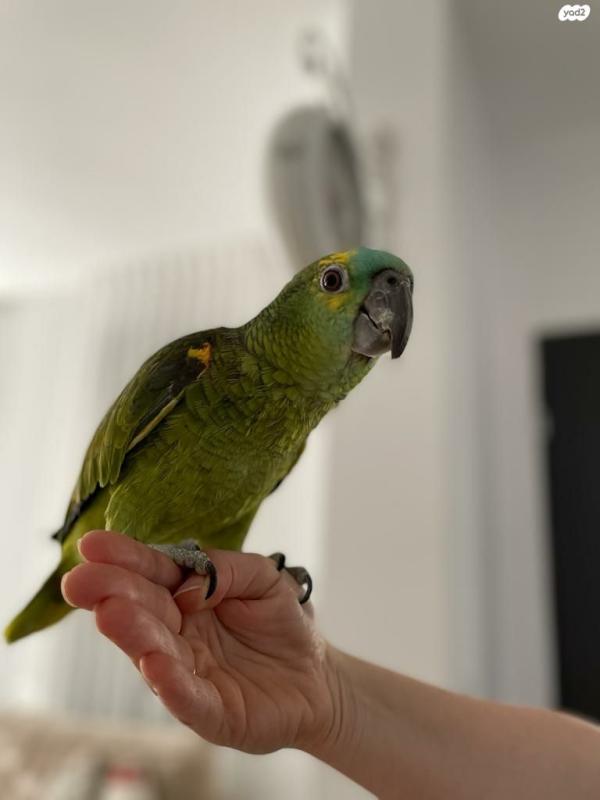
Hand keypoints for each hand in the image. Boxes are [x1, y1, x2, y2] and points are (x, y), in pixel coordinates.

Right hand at [61, 531, 336, 753]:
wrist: (320, 675)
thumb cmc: (283, 622)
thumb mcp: (264, 576)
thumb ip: (227, 570)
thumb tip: (189, 587)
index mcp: (186, 598)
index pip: (151, 575)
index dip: (124, 560)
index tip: (92, 545)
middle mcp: (178, 635)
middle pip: (143, 612)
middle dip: (112, 594)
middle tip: (81, 580)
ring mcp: (190, 674)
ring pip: (155, 654)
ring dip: (133, 635)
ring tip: (111, 613)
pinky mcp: (212, 713)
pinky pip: (188, 700)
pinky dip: (171, 685)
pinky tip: (154, 665)